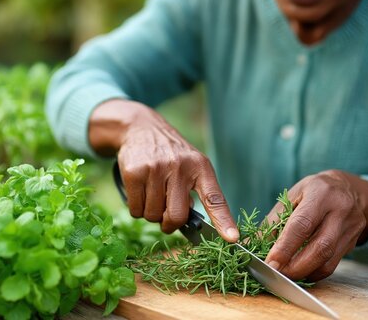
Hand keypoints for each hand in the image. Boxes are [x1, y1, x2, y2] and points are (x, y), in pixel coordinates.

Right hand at [89, 99, 238, 241]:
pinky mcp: (134, 172)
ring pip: (152, 216)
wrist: (141, 128)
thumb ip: (195, 191)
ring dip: (151, 213)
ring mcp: (156, 168)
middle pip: (177, 216)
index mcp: (200, 167)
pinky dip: (136, 208)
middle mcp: (180, 166)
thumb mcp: (191, 165)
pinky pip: (135, 209)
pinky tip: (139, 190)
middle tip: (165, 216)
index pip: (215, 198)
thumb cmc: (170, 155)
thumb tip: (191, 225)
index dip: (224, 220)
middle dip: (169, 224)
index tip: (232, 239)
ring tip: (152, 192)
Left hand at [264, 170, 367, 280]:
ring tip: (286, 276)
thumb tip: (253, 246)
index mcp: (321, 194)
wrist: (347, 188)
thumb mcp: (291, 197)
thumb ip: (273, 222)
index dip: (285, 247)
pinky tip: (301, 272)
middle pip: (320, 247)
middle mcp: (340, 210)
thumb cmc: (313, 191)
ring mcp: (350, 227)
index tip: (270, 263)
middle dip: (295, 266)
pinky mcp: (353, 241)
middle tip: (276, 275)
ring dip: (304, 273)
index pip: (302, 225)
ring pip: (328, 260)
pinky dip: (314, 272)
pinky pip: (333, 264)